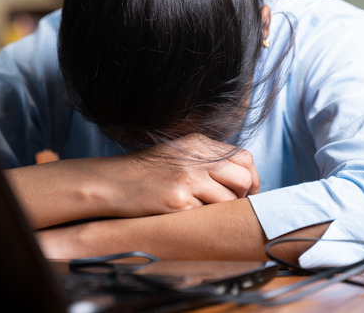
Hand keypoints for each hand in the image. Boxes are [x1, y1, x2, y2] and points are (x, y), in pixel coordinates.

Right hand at [102, 133, 259, 217]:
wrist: (113, 183)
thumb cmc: (146, 173)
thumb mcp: (178, 155)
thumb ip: (207, 160)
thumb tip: (242, 177)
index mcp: (199, 143)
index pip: (244, 158)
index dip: (251, 179)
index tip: (247, 193)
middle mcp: (197, 158)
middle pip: (243, 178)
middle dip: (243, 197)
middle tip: (231, 207)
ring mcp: (188, 178)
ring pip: (229, 200)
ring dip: (222, 210)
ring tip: (204, 211)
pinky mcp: (179, 200)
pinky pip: (207, 215)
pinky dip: (202, 219)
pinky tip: (186, 216)